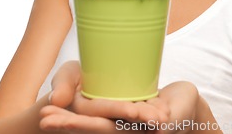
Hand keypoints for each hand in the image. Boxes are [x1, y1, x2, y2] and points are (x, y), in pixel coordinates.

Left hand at [39, 61, 213, 132]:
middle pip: (90, 127)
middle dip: (66, 123)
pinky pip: (101, 112)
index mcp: (131, 128)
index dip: (77, 123)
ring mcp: (121, 120)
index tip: (53, 116)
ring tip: (47, 111)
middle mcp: (122, 127)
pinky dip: (83, 112)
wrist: (188, 107)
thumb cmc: (183, 109)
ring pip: (92, 120)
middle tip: (42, 117)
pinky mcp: (124, 109)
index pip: (100, 128)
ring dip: (69, 118)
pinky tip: (70, 103)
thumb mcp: (176, 113)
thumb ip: (165, 118)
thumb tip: (156, 124)